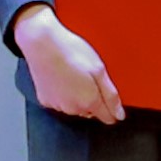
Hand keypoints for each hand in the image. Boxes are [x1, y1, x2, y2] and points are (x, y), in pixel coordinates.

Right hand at [11, 7, 123, 126]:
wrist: (41, 43)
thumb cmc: (70, 52)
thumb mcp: (99, 69)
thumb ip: (111, 95)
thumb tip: (119, 113)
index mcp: (89, 102)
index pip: (108, 117)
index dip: (113, 109)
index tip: (111, 99)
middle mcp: (73, 108)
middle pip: (91, 111)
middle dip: (95, 98)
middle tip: (90, 77)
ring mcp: (58, 105)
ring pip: (75, 107)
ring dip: (78, 96)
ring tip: (75, 74)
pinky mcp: (45, 100)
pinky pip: (60, 101)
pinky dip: (64, 93)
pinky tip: (64, 77)